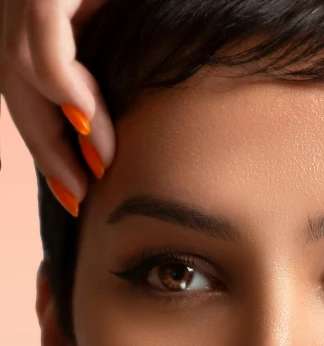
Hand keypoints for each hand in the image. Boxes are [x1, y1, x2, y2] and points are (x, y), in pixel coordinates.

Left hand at [0, 0, 114, 214]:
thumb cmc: (156, 1)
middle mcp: (21, 5)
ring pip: (22, 75)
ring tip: (102, 165)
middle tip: (77, 195)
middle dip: (45, 149)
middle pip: (15, 87)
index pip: (26, 86)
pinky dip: (69, 96)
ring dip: (60, 132)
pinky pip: (47, 54)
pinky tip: (94, 127)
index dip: (45, 142)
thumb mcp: (127, 30)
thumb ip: (106, 69)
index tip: (71, 189)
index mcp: (40, 14)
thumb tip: (102, 131)